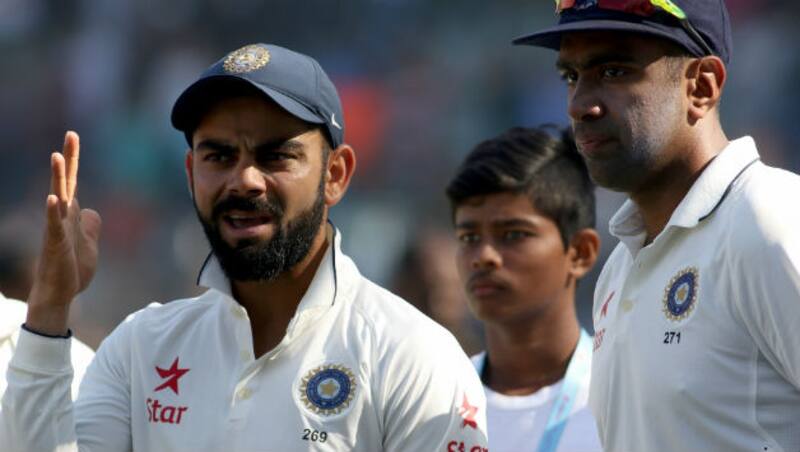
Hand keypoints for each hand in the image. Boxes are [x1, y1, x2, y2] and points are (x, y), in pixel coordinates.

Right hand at [26, 131, 101, 335]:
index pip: (73, 181)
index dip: (74, 160)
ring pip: (58, 198)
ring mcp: (57, 228)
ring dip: (58, 178)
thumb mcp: (89, 243)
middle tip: (71, 134)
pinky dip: (52, 211)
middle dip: (69, 159)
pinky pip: (53, 225)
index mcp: (71, 214)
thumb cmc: (72, 269)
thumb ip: (90, 225)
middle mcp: (62, 216)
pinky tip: (52, 198)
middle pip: (66, 182)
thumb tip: (90, 210)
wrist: (61, 293)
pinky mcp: (56, 244)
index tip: (73, 136)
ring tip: (56, 156)